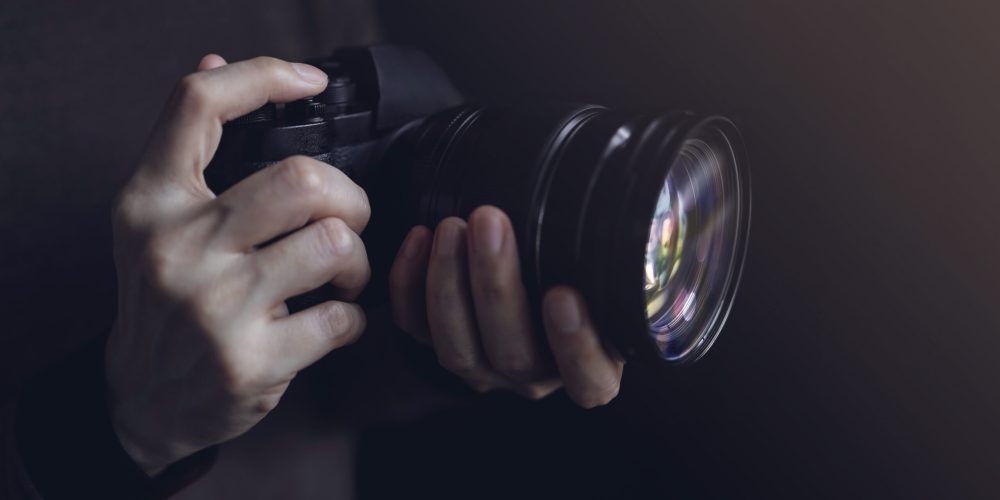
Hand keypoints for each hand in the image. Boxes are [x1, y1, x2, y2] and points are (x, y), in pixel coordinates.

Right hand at [106, 54, 370, 474]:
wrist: (144, 400)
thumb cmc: (163, 301)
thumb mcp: (153, 220)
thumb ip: (188, 146)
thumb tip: (216, 59)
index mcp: (151, 202)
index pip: (198, 105)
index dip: (263, 75)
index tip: (310, 80)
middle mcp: (177, 247)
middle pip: (302, 179)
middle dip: (349, 199)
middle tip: (346, 222)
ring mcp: (214, 307)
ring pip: (334, 245)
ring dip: (357, 262)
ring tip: (341, 276)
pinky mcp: (250, 361)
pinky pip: (342, 318)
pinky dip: (354, 319)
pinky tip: (332, 322)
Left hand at [389, 206, 623, 407]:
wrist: (531, 263)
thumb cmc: (580, 265)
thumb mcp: (609, 266)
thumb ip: (616, 253)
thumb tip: (627, 204)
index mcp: (590, 368)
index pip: (589, 380)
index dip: (576, 345)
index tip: (564, 295)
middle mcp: (534, 375)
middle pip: (513, 352)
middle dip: (496, 285)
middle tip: (490, 222)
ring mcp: (483, 366)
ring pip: (458, 347)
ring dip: (449, 283)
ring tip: (452, 227)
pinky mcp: (440, 343)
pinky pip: (415, 329)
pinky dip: (409, 285)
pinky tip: (419, 238)